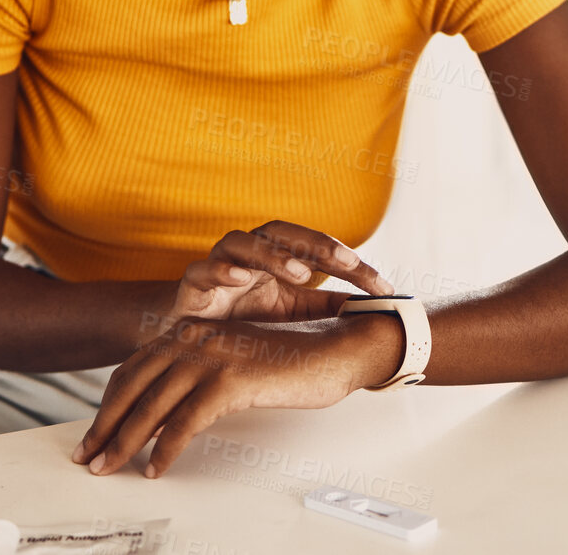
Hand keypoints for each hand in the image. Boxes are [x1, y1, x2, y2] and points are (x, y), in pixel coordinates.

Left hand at [71, 313, 403, 477]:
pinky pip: (188, 421)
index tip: (93, 434)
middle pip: (133, 386)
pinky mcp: (233, 379)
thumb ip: (196, 378)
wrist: (338, 348)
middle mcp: (196, 338)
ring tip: (109, 468)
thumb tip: (159, 417)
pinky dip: (167, 448)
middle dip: (104, 426)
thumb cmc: (289, 360)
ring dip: (125, 442)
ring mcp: (213, 356)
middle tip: (87, 457)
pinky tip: (157, 467)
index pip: (132, 369)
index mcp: (191, 331)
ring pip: (153, 405)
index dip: (107, 404)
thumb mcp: (231, 364)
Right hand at [163, 220, 394, 329]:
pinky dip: (221, 269)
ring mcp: (220, 264)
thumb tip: (371, 309)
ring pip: (243, 242)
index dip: (351, 265)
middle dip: (316, 245)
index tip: (382, 287)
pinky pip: (203, 269)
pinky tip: (240, 277)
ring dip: (272, 254)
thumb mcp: (290, 313)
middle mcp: (250, 253)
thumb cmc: (242, 316)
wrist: (186, 334)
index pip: (318, 250)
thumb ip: (324, 307)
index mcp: (277, 257)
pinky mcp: (193, 283)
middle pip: (283, 233)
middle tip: (346, 261)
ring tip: (299, 271)